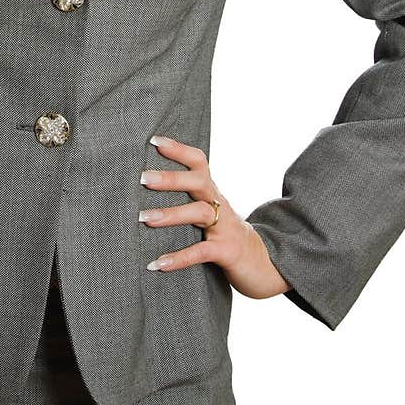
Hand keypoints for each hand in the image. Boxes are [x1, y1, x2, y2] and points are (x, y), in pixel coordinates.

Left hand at [139, 136, 291, 300]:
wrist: (261, 262)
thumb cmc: (224, 232)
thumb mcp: (208, 209)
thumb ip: (185, 197)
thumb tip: (144, 186)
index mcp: (211, 191)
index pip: (198, 162)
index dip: (179, 149)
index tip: (154, 140)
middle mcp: (219, 204)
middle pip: (198, 182)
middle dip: (171, 178)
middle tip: (143, 178)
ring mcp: (224, 227)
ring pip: (200, 213)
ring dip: (171, 214)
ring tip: (143, 218)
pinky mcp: (226, 251)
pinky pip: (201, 252)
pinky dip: (179, 258)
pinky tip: (157, 264)